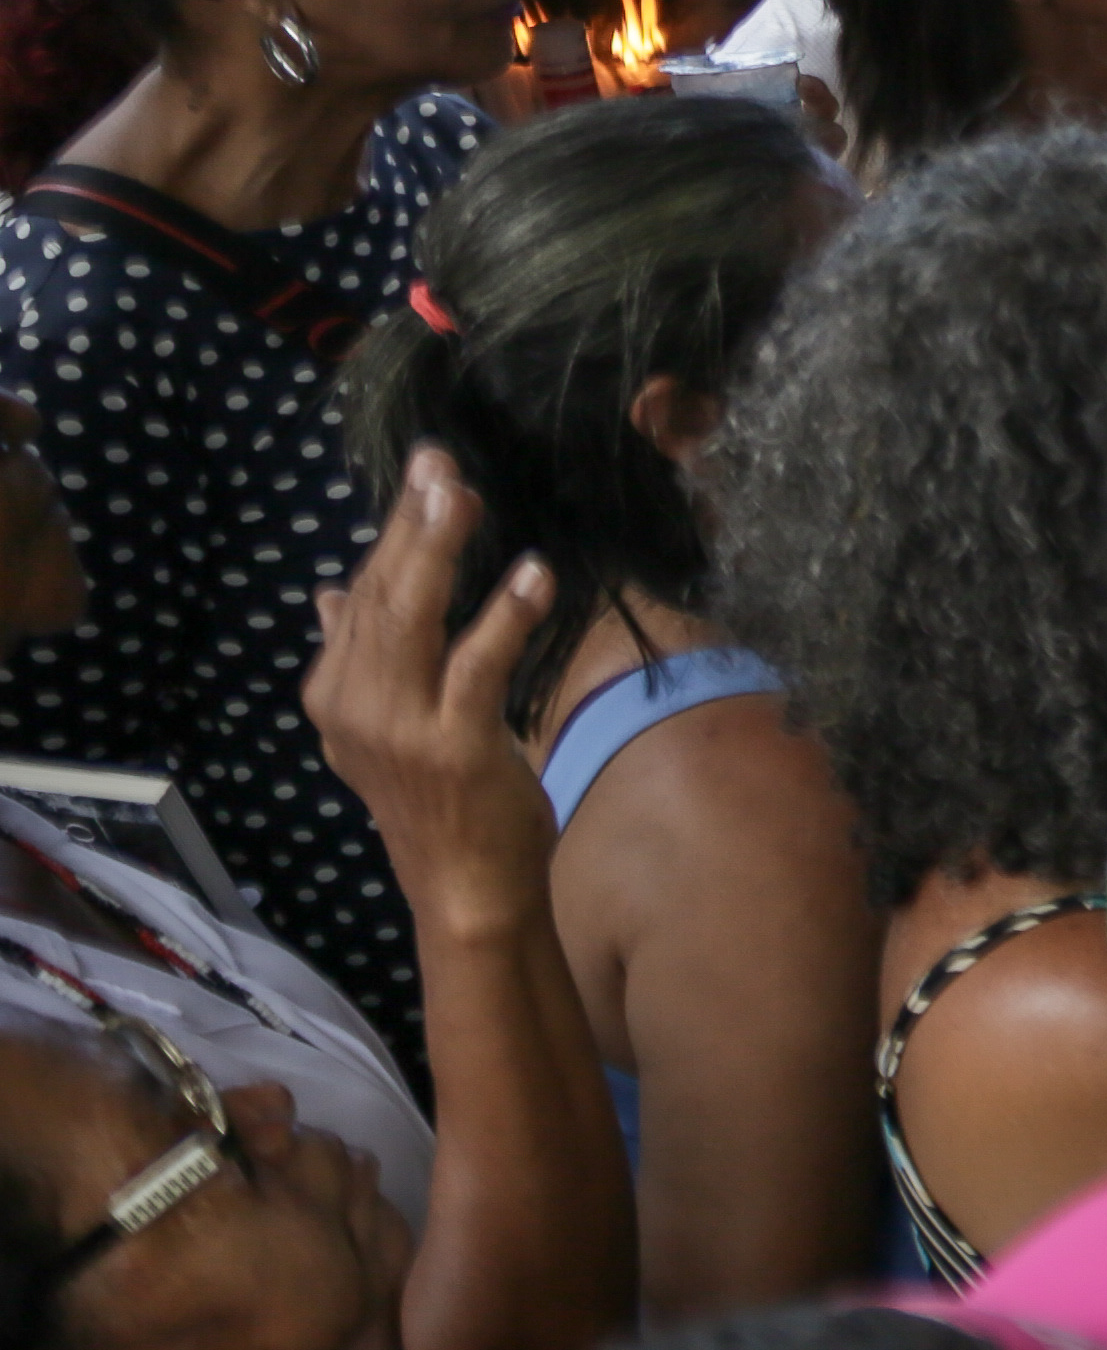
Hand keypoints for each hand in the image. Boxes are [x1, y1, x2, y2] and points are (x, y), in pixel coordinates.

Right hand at [301, 449, 560, 941]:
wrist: (463, 887)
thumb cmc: (438, 802)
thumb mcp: (384, 727)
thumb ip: (362, 657)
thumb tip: (329, 594)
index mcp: (335, 694)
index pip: (364, 596)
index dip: (396, 533)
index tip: (425, 476)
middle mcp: (354, 705)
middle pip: (383, 594)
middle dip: (412, 523)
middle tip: (440, 461)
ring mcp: (399, 727)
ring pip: (415, 618)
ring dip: (442, 550)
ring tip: (466, 493)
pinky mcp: (453, 746)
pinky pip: (478, 665)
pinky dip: (505, 614)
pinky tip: (533, 573)